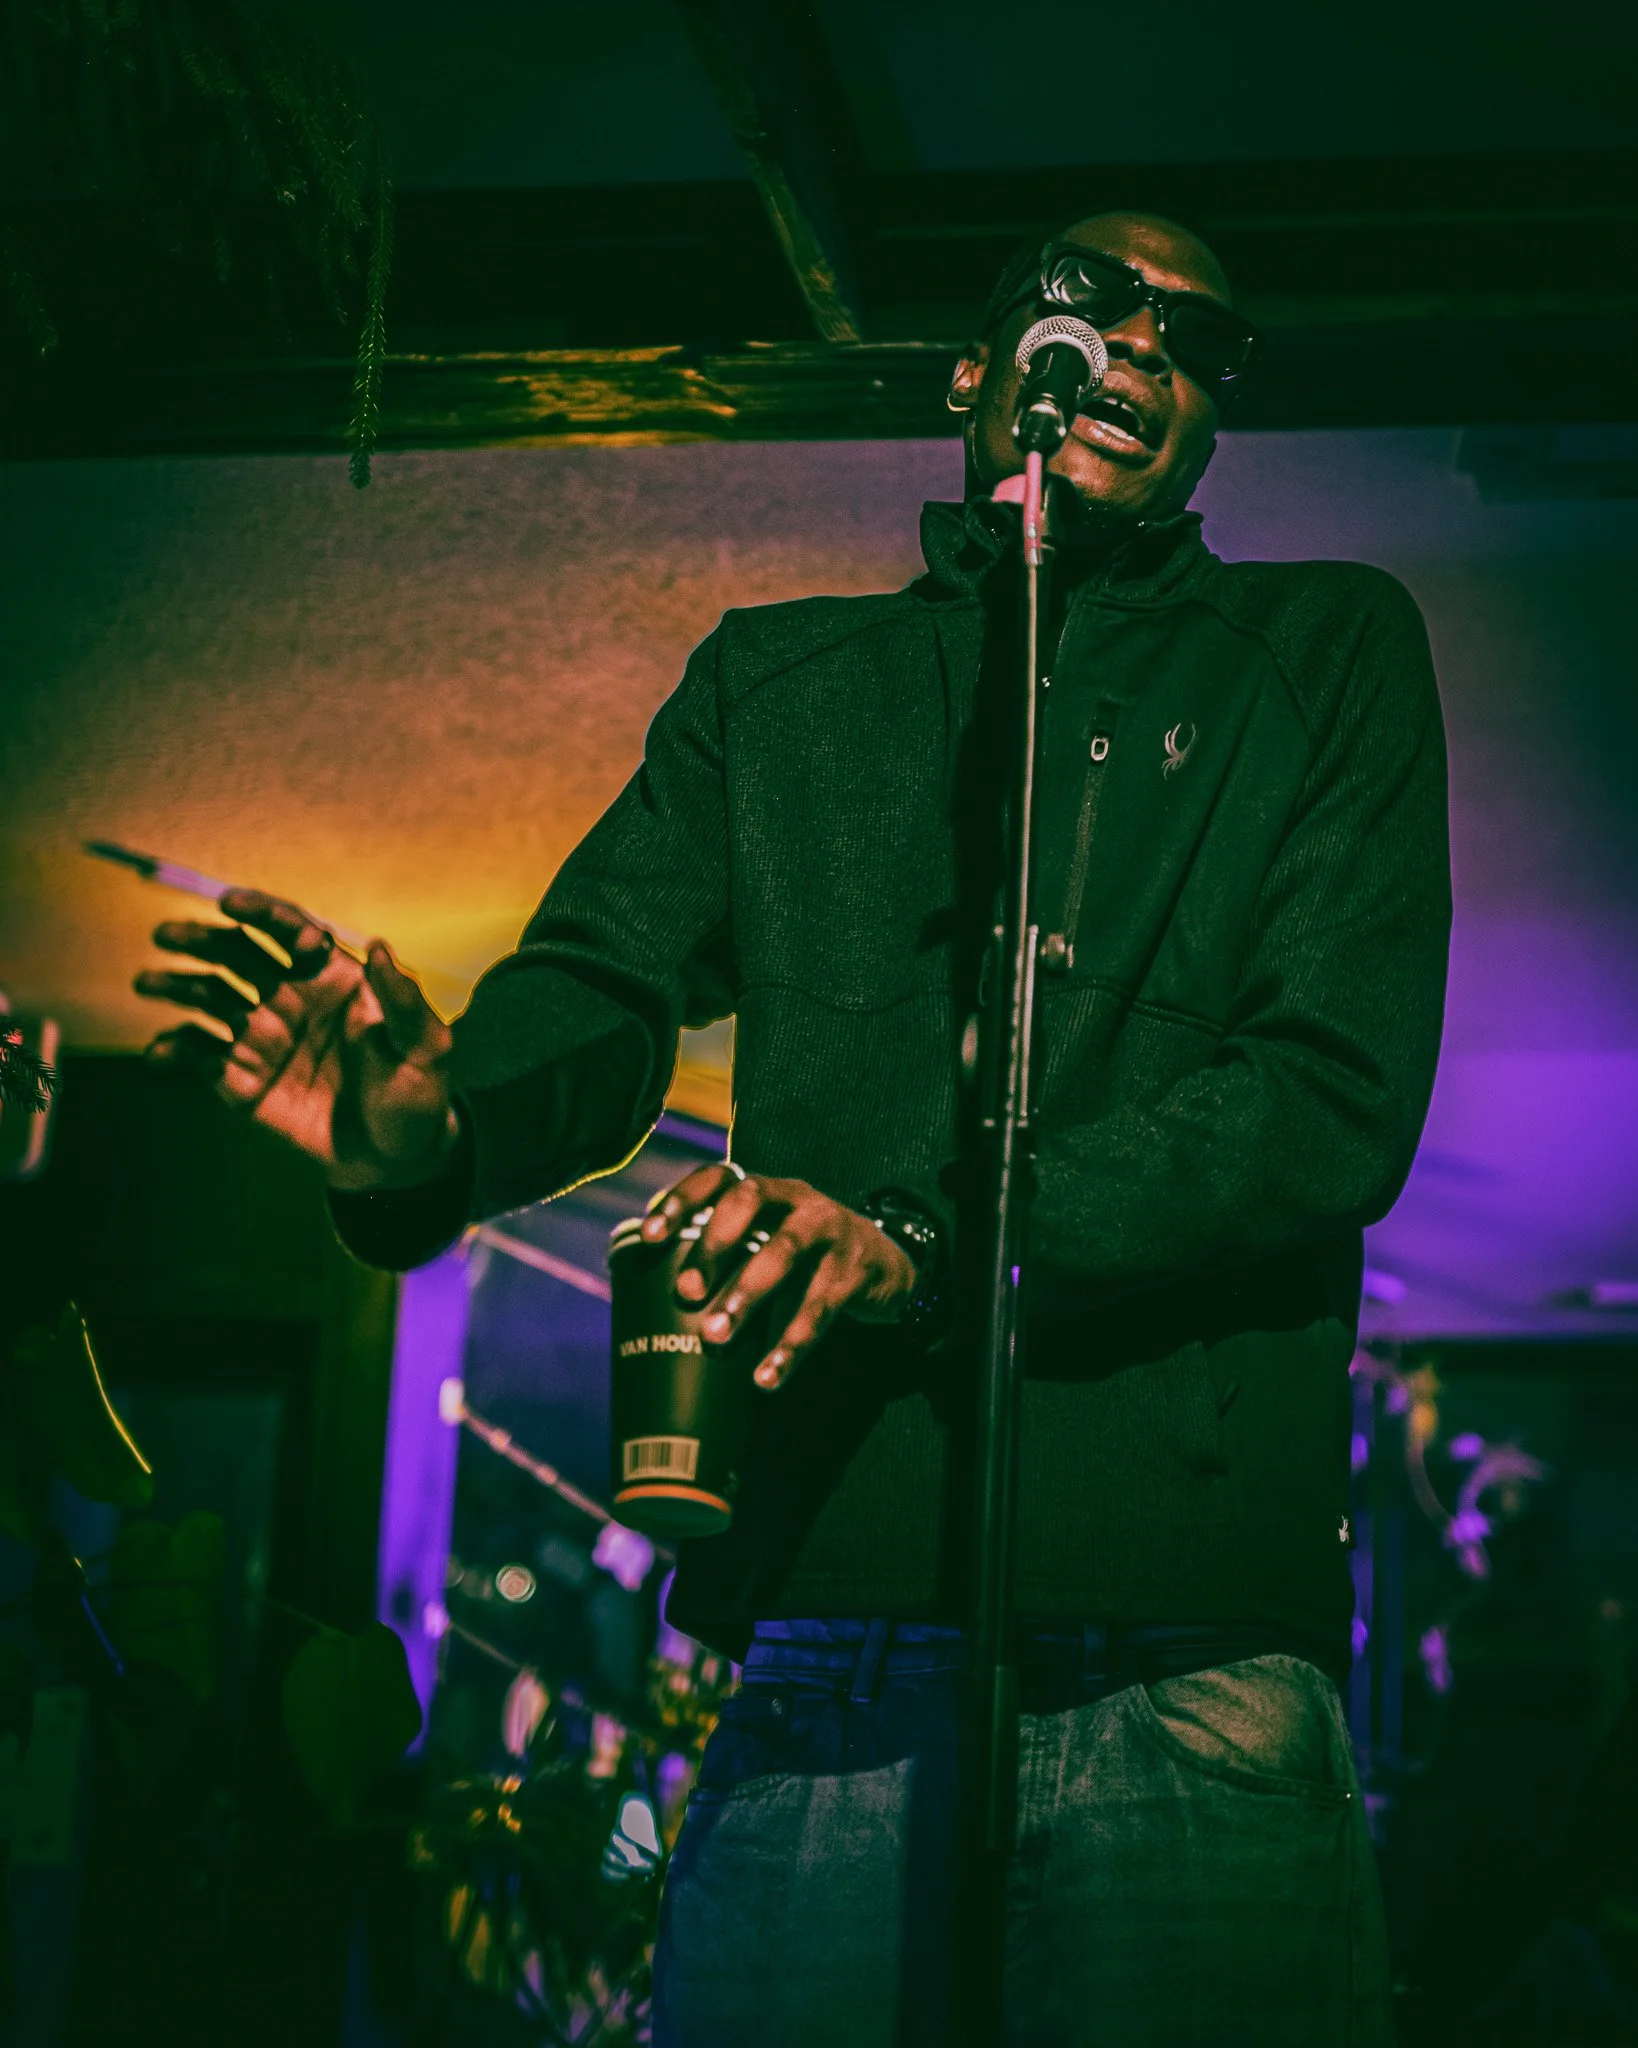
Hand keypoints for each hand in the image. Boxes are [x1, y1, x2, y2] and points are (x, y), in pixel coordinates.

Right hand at [135, 888, 456, 1190]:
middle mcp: (288, 997)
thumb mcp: (427, 1048)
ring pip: (208, 996)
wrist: (394, 1158)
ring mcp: (260, 1036)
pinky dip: (175, 1050)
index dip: (261, 912)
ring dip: (176, 985)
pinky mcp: (240, 1079)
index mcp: (331, 977)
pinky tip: (161, 1052)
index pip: (289, 931)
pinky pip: (199, 1056)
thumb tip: (379, 948)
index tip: (232, 905)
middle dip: (202, 940)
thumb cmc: (416, 1095)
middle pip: (236, 954)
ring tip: (147, 983)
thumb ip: (404, 1002)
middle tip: (167, 936)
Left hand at [641, 1163, 915, 1390]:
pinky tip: (766, 1377)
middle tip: (685, 1291)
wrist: (887, 1268)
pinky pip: (818, 1309)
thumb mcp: (771, 1242)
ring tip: (716, 1336)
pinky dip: (790, 1344)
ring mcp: (830, 1230)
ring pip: (784, 1253)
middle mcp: (797, 1200)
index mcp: (768, 1191)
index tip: (650, 1236)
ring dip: (746, 1295)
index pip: (720, 1177)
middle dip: (714, 1243)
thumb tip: (653, 1295)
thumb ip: (730, 1255)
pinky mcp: (853, 1271)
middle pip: (751, 1201)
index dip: (683, 1200)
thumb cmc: (807, 1259)